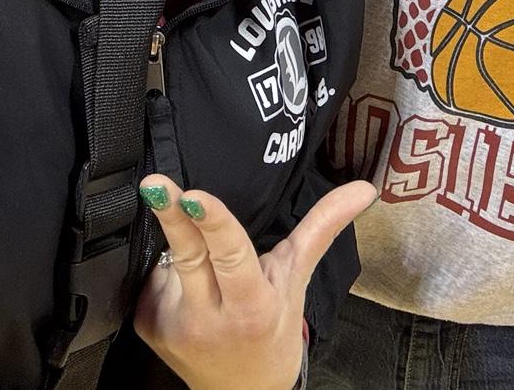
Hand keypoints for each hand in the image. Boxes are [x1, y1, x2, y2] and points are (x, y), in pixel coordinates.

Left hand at [135, 174, 375, 389]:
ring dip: (177, 240)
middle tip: (155, 183)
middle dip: (171, 214)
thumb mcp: (298, 279)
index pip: (230, 254)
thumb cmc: (273, 331)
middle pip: (188, 254)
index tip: (194, 195)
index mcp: (251, 304)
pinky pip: (153, 278)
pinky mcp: (148, 327)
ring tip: (193, 243)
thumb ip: (323, 227)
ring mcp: (174, 326)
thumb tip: (364, 189)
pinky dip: (166, 267)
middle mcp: (209, 319)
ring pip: (169, 262)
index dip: (213, 223)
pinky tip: (184, 277)